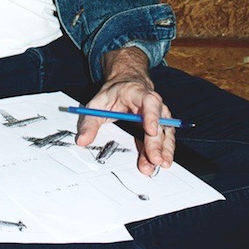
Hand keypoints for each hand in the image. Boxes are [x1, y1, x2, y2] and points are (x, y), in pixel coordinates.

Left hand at [75, 46, 174, 173]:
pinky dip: (164, 150)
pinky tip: (162, 162)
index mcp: (138, 93)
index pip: (149, 101)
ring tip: (162, 164)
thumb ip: (90, 122)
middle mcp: (153, 103)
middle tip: (154, 159)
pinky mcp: (160, 124)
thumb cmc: (113, 94)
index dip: (151, 116)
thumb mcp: (97, 103)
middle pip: (159, 122)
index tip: (150, 131)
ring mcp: (159, 114)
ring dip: (165, 149)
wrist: (126, 84)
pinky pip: (165, 137)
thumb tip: (82, 141)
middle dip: (157, 142)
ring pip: (166, 131)